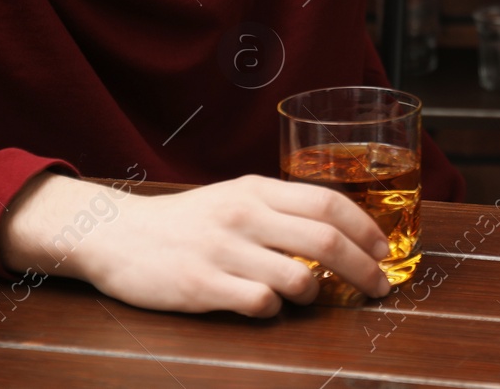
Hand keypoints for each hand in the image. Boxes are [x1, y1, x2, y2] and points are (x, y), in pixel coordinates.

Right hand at [7, 173, 392, 317]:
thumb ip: (279, 211)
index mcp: (255, 190)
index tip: (385, 251)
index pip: (327, 202)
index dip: (365, 228)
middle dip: (362, 268)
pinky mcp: (199, 285)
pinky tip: (264, 306)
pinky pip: (258, 303)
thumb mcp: (233, 200)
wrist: (115, 235)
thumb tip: (339, 233)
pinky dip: (273, 310)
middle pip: (324, 239)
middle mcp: (242, 215)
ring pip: (296, 277)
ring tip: (306, 294)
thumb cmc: (185, 222)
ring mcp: (221, 250)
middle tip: (379, 288)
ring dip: (314, 293)